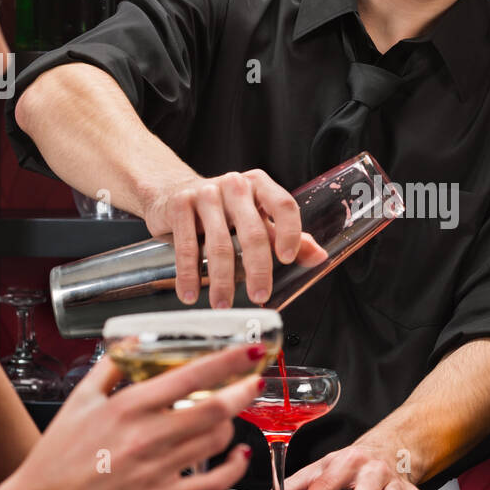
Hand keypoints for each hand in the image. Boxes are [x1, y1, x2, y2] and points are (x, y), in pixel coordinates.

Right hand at [12, 342, 267, 489]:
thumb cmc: (58, 456)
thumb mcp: (80, 400)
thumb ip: (111, 366)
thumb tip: (134, 340)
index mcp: (129, 406)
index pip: (193, 376)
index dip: (231, 361)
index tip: (251, 351)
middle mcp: (148, 436)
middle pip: (216, 409)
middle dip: (244, 391)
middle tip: (254, 381)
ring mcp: (158, 470)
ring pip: (216, 441)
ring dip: (231, 424)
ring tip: (228, 416)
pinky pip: (213, 482)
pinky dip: (235, 467)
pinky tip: (237, 455)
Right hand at [141, 169, 326, 308]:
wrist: (171, 190)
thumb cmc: (222, 208)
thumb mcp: (255, 217)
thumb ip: (283, 235)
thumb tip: (318, 257)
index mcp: (260, 185)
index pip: (283, 205)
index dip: (289, 232)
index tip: (288, 259)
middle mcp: (235, 185)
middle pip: (253, 231)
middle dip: (258, 269)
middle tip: (260, 295)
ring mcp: (205, 193)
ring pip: (220, 244)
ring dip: (221, 280)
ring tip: (222, 304)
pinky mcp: (180, 205)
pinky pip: (187, 245)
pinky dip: (188, 274)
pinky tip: (190, 293)